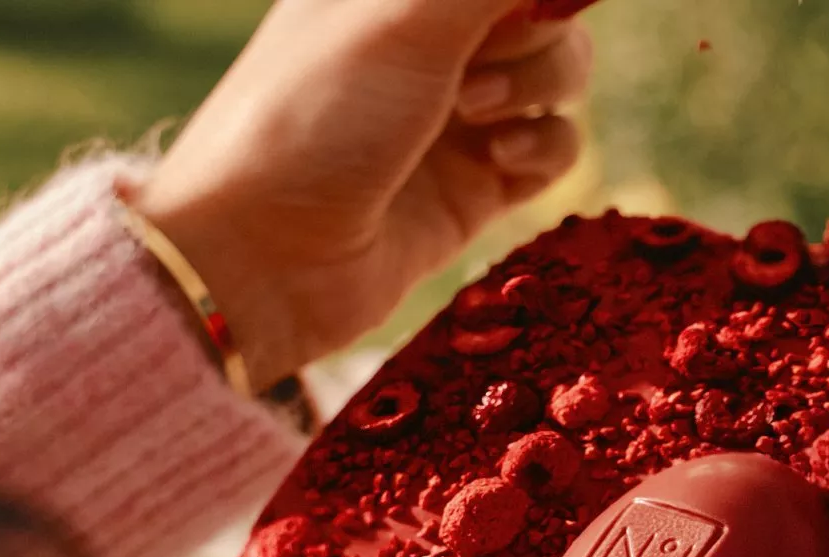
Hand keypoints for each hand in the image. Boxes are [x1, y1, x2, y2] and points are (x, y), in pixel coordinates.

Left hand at [127, 0, 592, 390]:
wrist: (266, 259)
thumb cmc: (313, 117)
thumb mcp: (403, 18)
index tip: (510, 12)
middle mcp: (433, 39)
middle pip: (545, 11)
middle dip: (530, 34)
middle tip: (466, 73)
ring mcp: (461, 112)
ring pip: (562, 72)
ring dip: (537, 84)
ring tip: (472, 115)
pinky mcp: (480, 183)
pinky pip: (557, 145)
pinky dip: (543, 147)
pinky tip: (495, 160)